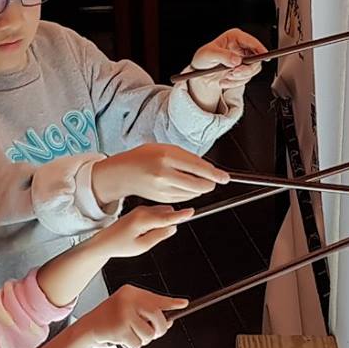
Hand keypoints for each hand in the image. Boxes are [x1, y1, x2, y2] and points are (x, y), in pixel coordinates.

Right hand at [77, 285, 186, 347]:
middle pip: (157, 316)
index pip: (156, 298)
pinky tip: (122, 340)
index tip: (184, 304)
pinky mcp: (120, 328)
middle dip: (159, 329)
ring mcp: (123, 313)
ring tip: (130, 335)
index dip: (171, 302)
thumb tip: (169, 322)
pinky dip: (131, 346)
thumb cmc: (110, 319)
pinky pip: (137, 343)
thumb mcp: (129, 310)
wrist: (87, 328)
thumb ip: (147, 314)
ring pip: (148, 334)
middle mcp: (128, 300)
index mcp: (131, 292)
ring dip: (142, 340)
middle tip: (153, 333)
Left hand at [88, 205, 193, 258]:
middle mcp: (142, 211)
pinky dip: (159, 220)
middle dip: (170, 221)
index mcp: (142, 220)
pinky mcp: (140, 211)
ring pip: (162, 212)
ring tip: (148, 235)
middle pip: (167, 212)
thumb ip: (159, 236)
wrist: (105, 241)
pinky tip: (148, 231)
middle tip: (156, 237)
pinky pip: (157, 213)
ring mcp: (141, 209)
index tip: (192, 211)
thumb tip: (173, 227)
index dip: (181, 215)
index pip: (167, 217)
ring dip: (164, 221)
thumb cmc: (121, 246)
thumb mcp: (142, 247)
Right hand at [93, 143, 226, 206]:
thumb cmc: (145, 157)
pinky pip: (184, 199)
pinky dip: (189, 193)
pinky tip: (182, 185)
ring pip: (193, 193)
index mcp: (166, 156)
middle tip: (214, 180)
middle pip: (198, 184)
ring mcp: (162, 189)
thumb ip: (186, 157)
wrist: (124, 173)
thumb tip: (208, 170)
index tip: (225, 178)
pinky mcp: (162, 199)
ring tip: (193, 179)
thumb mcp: (165, 148)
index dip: (214, 174)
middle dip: (210, 183)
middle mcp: (164, 174)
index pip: (197, 167)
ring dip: (200, 188)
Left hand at [183, 28, 266, 111]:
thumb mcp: (209, 54)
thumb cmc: (203, 58)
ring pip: (252, 70)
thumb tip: (236, 60)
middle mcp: (241, 47)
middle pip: (256, 59)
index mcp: (235, 37)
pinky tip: (225, 81)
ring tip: (226, 78)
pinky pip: (246, 78)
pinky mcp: (242, 70)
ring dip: (239, 77)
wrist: (200, 73)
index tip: (264, 57)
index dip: (260, 49)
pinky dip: (235, 82)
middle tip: (235, 73)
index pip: (252, 42)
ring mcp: (243, 59)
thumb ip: (223, 56)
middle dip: (246, 69)